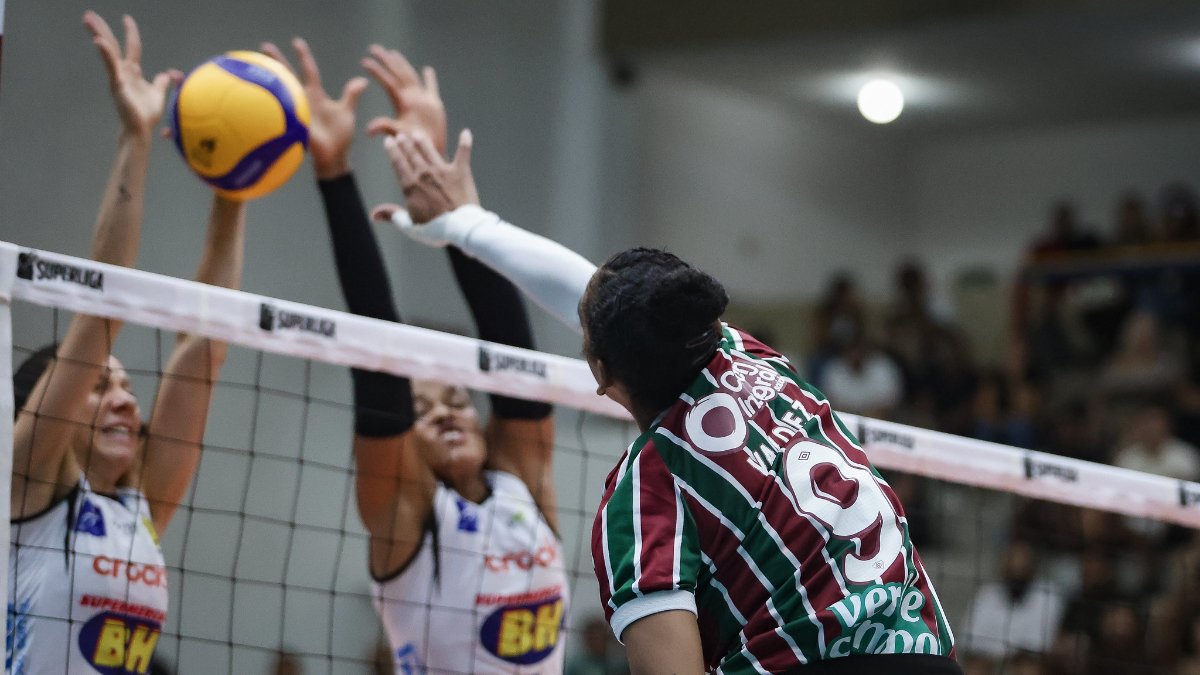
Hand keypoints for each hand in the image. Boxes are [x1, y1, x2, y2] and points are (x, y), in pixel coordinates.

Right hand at [83, 11, 179, 138]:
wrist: (140, 129)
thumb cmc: (146, 114)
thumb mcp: (158, 93)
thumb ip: (161, 82)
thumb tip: (168, 74)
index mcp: (132, 71)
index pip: (131, 46)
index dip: (130, 32)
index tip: (126, 18)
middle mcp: (122, 71)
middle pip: (112, 44)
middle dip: (101, 28)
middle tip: (88, 14)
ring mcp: (118, 77)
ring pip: (108, 51)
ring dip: (98, 34)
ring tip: (87, 19)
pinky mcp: (117, 85)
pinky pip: (110, 67)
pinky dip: (105, 54)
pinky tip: (99, 42)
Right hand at [261, 38, 366, 179]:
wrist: (334, 158)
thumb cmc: (340, 137)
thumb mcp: (346, 111)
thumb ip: (351, 95)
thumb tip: (362, 80)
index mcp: (316, 95)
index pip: (308, 71)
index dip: (303, 56)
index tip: (297, 42)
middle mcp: (303, 100)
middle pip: (287, 76)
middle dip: (276, 61)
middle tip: (264, 45)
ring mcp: (296, 111)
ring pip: (280, 91)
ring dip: (268, 79)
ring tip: (254, 65)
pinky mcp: (294, 124)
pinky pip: (280, 112)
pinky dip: (270, 104)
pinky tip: (257, 94)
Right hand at [362, 45, 446, 154]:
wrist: (435, 150)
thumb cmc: (415, 144)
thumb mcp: (398, 134)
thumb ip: (384, 127)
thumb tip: (368, 130)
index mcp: (405, 102)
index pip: (388, 81)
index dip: (376, 71)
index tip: (364, 61)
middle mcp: (417, 96)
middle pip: (399, 72)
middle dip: (386, 60)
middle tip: (374, 49)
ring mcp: (427, 98)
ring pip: (412, 75)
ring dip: (402, 64)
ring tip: (393, 53)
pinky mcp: (436, 103)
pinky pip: (432, 86)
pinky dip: (429, 78)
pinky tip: (427, 70)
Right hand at [381, 128, 477, 224]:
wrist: (460, 227)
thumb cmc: (435, 229)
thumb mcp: (410, 226)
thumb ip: (393, 216)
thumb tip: (374, 214)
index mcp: (411, 186)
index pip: (398, 164)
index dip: (392, 151)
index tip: (388, 141)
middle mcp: (425, 174)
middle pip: (412, 154)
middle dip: (405, 143)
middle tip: (401, 135)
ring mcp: (443, 171)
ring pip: (430, 150)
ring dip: (424, 141)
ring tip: (418, 134)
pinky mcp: (461, 172)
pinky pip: (463, 153)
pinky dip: (465, 143)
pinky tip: (466, 132)